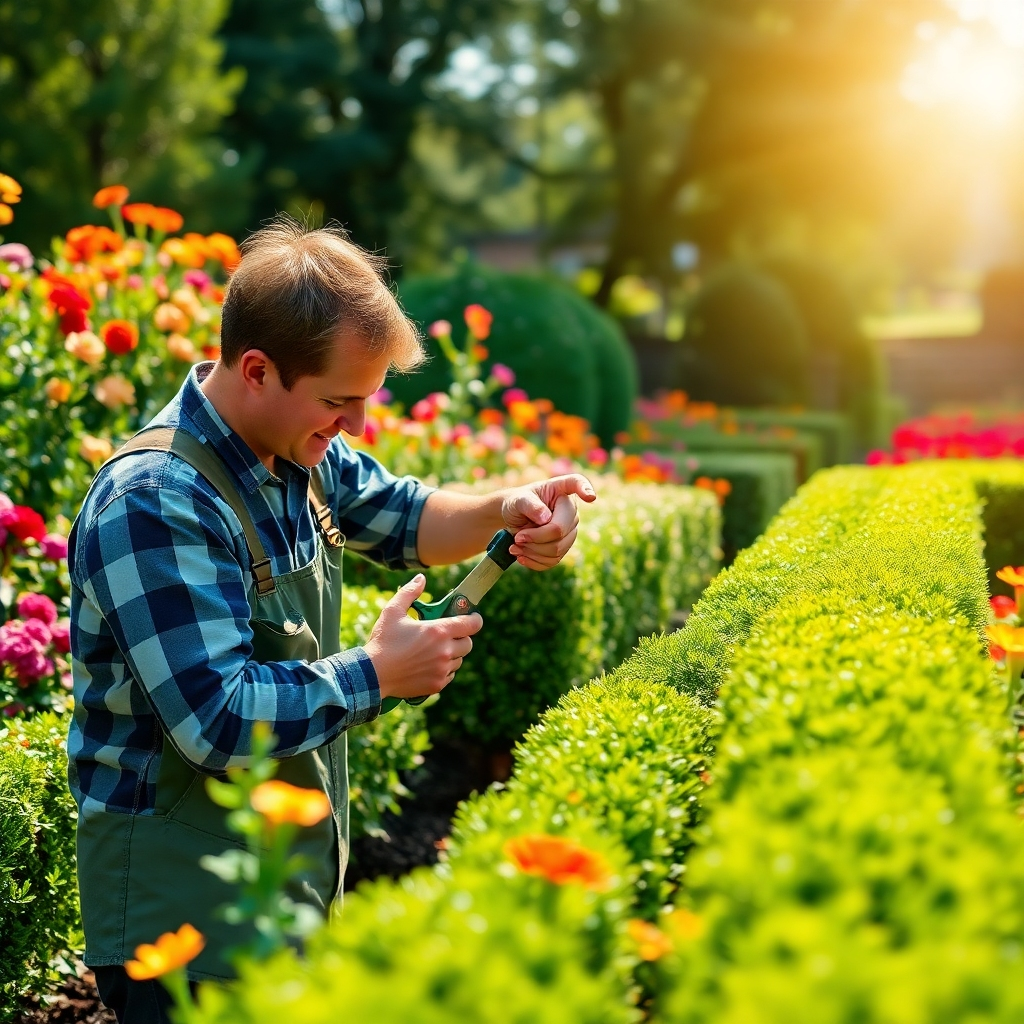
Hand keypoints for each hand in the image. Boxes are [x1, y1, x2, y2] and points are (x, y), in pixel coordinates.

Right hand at [363, 574, 482, 699]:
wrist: (372, 675)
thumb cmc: (382, 641)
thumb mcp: (392, 611)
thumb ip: (410, 593)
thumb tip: (421, 579)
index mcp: (438, 631)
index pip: (472, 624)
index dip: (474, 619)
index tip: (471, 617)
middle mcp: (445, 651)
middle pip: (468, 643)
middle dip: (460, 637)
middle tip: (446, 635)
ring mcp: (442, 669)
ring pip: (459, 660)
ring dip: (452, 654)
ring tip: (434, 650)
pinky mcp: (437, 684)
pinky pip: (449, 675)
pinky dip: (443, 669)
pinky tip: (428, 665)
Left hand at [501, 474, 596, 570]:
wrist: (513, 520)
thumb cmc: (517, 504)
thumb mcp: (517, 500)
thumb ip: (529, 505)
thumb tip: (546, 518)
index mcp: (560, 490)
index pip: (577, 483)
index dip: (585, 489)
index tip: (590, 497)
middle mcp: (570, 511)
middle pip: (559, 530)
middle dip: (535, 538)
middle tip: (517, 537)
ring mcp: (569, 530)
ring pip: (557, 550)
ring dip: (532, 551)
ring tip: (515, 546)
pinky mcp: (563, 548)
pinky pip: (552, 561)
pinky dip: (533, 561)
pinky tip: (521, 555)